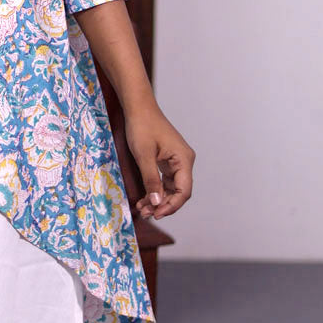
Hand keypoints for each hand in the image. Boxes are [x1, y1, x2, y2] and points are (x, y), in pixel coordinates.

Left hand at [124, 104, 194, 219]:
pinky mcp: (167, 161)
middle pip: (179, 192)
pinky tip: (144, 199)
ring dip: (158, 200)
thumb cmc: (142, 127)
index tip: (156, 214)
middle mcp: (184, 161)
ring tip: (142, 209)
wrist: (138, 108)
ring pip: (171, 188)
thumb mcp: (144, 155)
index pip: (184, 190)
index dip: (172, 205)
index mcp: (183, 159)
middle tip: (146, 214)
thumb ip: (151, 180)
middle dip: (163, 205)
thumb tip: (157, 202)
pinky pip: (165, 181)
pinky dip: (155, 190)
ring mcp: (176, 161)